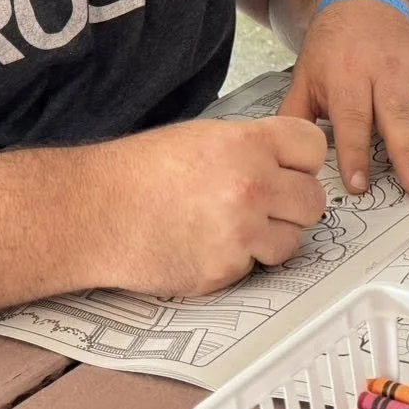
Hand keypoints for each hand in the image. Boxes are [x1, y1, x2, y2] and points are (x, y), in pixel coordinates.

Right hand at [102, 117, 328, 292]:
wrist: (94, 211)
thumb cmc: (140, 172)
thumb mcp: (203, 137)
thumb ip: (253, 148)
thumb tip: (287, 163)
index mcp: (248, 144)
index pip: (314, 148)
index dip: (302, 161)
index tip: (291, 169)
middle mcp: (252, 187)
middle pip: (314, 201)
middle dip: (293, 204)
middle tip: (265, 205)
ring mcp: (241, 233)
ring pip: (293, 241)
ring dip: (271, 238)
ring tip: (233, 227)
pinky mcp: (225, 271)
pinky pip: (255, 267)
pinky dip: (237, 261)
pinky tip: (207, 245)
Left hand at [280, 0, 408, 196]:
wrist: (362, 0)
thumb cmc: (331, 46)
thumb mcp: (304, 76)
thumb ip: (294, 117)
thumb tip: (283, 156)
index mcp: (348, 75)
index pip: (353, 120)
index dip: (355, 154)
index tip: (359, 185)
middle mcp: (385, 72)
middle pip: (398, 117)